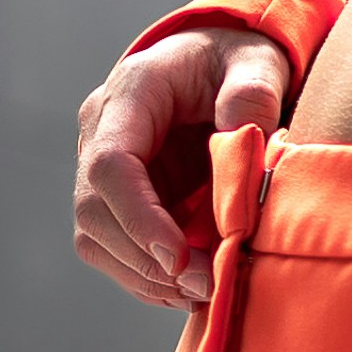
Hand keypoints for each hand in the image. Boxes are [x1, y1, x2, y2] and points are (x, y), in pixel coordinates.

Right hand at [74, 18, 292, 306]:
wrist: (220, 63)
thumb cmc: (238, 60)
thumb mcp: (257, 64)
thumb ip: (253, 96)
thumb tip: (244, 142)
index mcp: (131, 92)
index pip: (111, 165)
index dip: (139, 218)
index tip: (180, 259)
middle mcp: (101, 131)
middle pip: (94, 210)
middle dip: (146, 259)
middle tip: (208, 286)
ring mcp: (101, 167)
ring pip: (97, 238)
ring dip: (146, 276)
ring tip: (205, 291)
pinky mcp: (117, 198)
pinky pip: (116, 249)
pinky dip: (150, 277)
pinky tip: (190, 288)